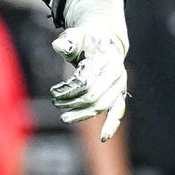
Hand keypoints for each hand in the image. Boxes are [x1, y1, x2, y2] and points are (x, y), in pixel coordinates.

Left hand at [51, 0, 128, 140]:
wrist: (103, 41)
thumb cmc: (84, 40)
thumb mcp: (74, 36)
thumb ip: (67, 41)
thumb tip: (60, 46)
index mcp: (105, 58)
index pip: (85, 81)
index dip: (68, 90)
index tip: (54, 91)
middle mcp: (116, 73)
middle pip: (92, 96)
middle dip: (71, 102)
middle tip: (56, 102)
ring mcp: (119, 85)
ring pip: (100, 106)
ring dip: (81, 114)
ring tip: (64, 116)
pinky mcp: (119, 94)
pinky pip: (117, 112)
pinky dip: (111, 125)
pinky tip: (103, 138)